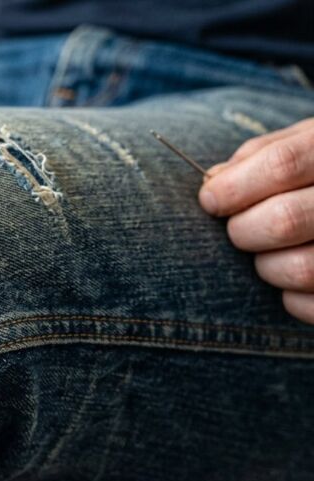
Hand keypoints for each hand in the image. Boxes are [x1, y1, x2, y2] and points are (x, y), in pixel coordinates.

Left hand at [200, 118, 313, 323]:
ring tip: (268, 254)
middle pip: (285, 219)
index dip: (235, 186)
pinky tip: (295, 281)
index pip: (285, 163)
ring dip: (266, 266)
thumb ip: (265, 154)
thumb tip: (215, 180)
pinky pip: (313, 306)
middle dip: (244, 230)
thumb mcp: (312, 140)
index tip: (210, 200)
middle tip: (239, 230)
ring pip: (301, 268)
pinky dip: (292, 299)